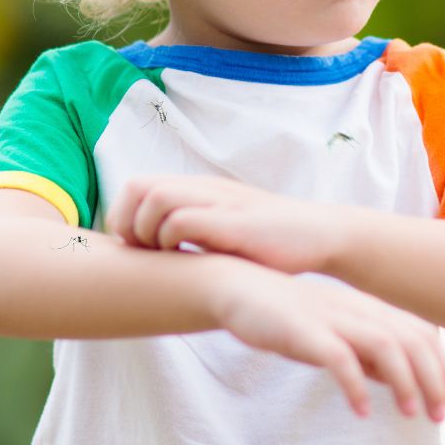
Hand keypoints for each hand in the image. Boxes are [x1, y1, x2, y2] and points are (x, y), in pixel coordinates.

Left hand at [105, 175, 346, 273]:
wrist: (321, 234)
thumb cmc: (271, 241)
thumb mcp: (225, 230)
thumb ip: (194, 231)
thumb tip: (153, 255)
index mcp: (199, 189)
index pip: (137, 185)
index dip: (122, 215)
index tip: (133, 247)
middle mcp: (206, 189)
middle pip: (139, 187)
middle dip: (127, 223)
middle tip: (141, 253)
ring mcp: (221, 202)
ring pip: (158, 199)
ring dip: (148, 231)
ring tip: (163, 256)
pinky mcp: (235, 223)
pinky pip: (185, 220)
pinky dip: (173, 240)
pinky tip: (186, 260)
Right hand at [208, 256, 444, 421]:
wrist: (239, 287)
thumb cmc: (290, 316)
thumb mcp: (336, 334)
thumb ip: (366, 353)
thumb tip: (397, 379)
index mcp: (367, 308)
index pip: (419, 332)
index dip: (441, 365)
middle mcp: (356, 308)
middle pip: (410, 338)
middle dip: (432, 377)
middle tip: (440, 415)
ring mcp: (331, 316)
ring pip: (383, 343)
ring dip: (403, 380)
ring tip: (411, 413)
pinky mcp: (304, 329)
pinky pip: (338, 356)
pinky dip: (354, 383)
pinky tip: (360, 410)